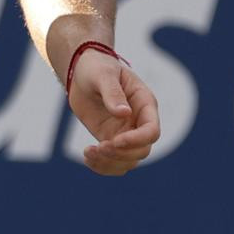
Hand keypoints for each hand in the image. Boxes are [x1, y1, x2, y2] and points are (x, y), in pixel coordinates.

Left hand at [68, 53, 160, 175]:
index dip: (137, 140)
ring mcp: (125, 133)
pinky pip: (113, 162)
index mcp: (144, 104)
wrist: (82, 72)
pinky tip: (87, 156)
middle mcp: (138, 122)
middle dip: (121, 154)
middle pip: (142, 150)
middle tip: (98, 147)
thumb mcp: (103, 75)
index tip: (114, 141)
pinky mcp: (110, 140)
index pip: (151, 131)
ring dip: (110, 163)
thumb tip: (124, 113)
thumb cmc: (96, 67)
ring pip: (128, 161)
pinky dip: (102, 166)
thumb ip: (113, 93)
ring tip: (89, 153)